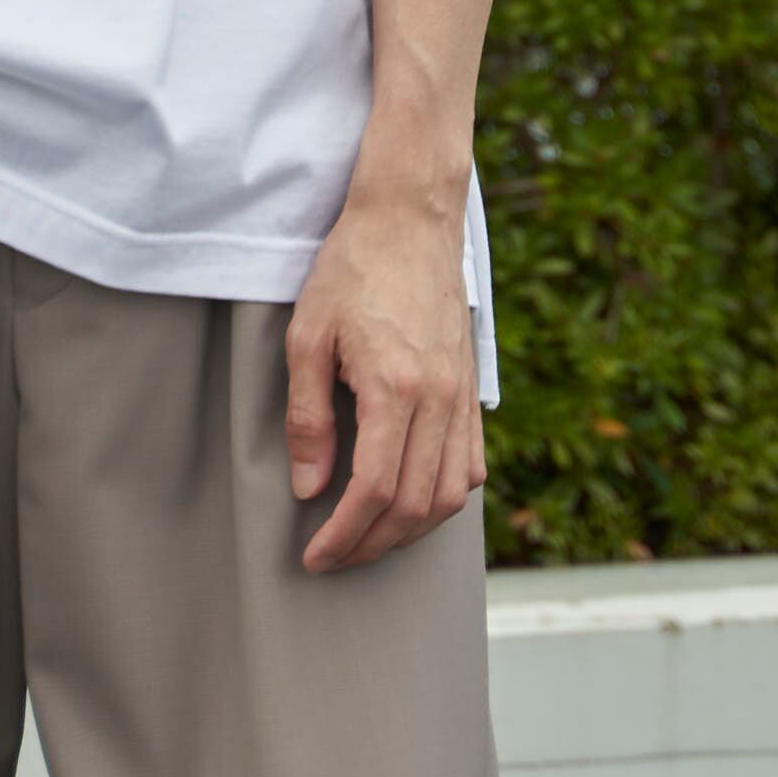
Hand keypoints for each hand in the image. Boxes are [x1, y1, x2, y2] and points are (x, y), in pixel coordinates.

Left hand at [284, 169, 483, 574]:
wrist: (410, 219)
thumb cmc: (352, 269)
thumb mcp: (307, 336)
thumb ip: (308, 418)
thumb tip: (309, 488)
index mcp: (395, 387)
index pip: (372, 491)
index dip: (343, 535)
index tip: (315, 555)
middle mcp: (438, 399)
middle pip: (413, 506)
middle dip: (371, 545)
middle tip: (334, 557)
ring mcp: (461, 396)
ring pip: (448, 496)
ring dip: (409, 532)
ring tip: (369, 539)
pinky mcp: (470, 388)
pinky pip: (470, 465)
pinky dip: (443, 499)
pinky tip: (412, 504)